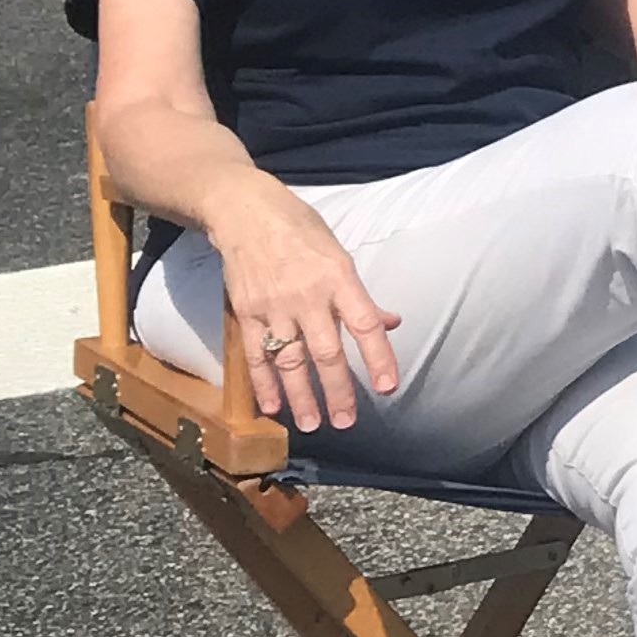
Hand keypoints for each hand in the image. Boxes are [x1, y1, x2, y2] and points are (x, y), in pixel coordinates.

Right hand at [209, 181, 400, 432]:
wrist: (246, 213)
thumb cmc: (301, 231)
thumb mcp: (339, 254)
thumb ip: (362, 296)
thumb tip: (391, 323)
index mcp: (339, 277)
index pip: (365, 324)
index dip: (378, 357)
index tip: (388, 387)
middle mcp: (307, 295)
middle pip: (326, 352)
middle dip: (338, 391)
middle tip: (347, 422)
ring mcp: (273, 306)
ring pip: (290, 360)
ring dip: (301, 396)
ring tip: (311, 424)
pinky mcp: (245, 312)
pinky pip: (256, 355)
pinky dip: (264, 383)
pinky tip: (273, 407)